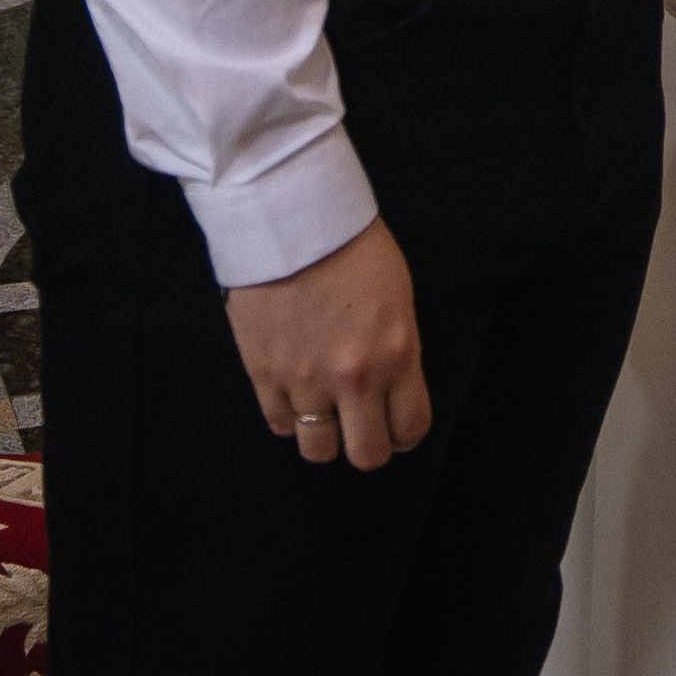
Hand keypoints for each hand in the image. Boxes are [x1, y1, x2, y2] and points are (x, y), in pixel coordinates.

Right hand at [223, 214, 430, 470]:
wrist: (293, 220)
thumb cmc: (353, 247)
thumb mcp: (398, 296)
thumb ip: (398, 349)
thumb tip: (391, 388)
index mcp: (397, 352)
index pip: (411, 428)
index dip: (405, 434)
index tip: (397, 426)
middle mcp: (354, 376)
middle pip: (366, 455)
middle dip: (368, 446)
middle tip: (362, 426)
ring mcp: (306, 380)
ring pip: (318, 450)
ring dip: (325, 437)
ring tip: (325, 412)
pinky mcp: (264, 374)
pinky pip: (280, 425)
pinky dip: (289, 417)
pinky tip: (295, 393)